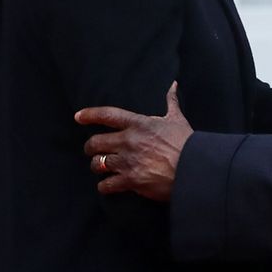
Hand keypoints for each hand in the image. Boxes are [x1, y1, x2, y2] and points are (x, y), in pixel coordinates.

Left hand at [75, 82, 191, 201]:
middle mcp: (129, 141)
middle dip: (90, 147)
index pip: (108, 115)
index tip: (78, 116)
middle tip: (92, 150)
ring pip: (98, 163)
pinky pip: (106, 185)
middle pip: (95, 142)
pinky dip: (104, 186)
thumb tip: (174, 85)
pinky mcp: (131, 181)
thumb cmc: (186, 143)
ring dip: (97, 166)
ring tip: (100, 167)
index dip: (90, 114)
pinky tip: (107, 186)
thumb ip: (171, 102)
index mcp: (138, 124)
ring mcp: (128, 162)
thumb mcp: (177, 119)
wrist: (193, 169)